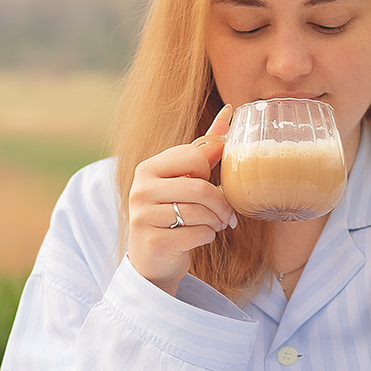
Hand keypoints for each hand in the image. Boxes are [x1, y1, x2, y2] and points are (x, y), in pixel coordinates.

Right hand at [127, 105, 235, 294]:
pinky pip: (197, 234)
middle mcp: (140, 189)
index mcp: (148, 168)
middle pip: (200, 188)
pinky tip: (201, 237)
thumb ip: (205, 147)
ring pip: (200, 213)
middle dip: (222, 204)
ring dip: (217, 222)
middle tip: (227, 214)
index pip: (194, 156)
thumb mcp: (185, 178)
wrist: (152, 259)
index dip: (208, 172)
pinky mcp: (153, 242)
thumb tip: (230, 111)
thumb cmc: (173, 213)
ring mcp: (143, 216)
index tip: (208, 184)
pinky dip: (208, 237)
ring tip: (216, 225)